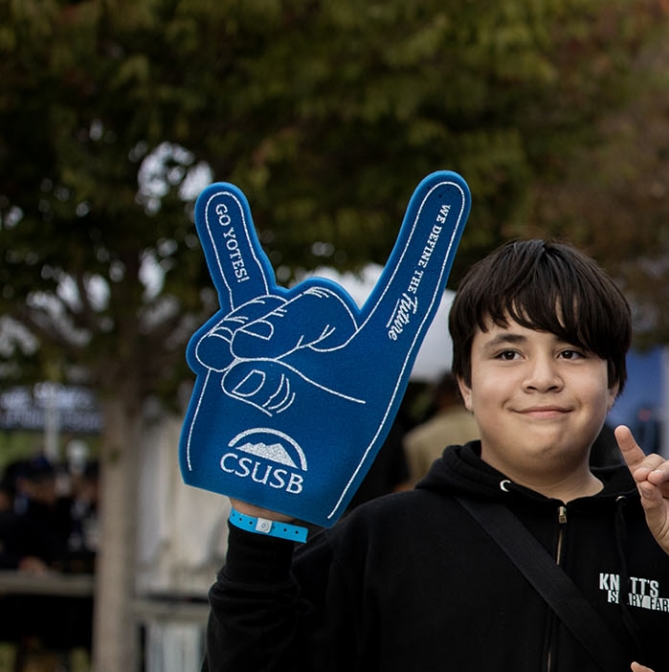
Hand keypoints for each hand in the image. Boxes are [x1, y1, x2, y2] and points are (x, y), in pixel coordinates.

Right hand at [180, 172, 469, 524]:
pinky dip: (219, 341)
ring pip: (264, 310)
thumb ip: (337, 380)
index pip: (406, 286)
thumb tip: (266, 346)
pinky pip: (221, 327)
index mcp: (374, 348)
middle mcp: (328, 334)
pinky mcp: (229, 353)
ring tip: (255, 369)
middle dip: (302, 325)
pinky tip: (221, 361)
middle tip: (293, 359)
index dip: (426, 237)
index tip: (447, 183)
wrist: (283, 488)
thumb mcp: (351, 423)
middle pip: (317, 300)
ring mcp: (275, 338)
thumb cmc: (330, 453)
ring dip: (259, 337)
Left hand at [620, 418, 668, 576]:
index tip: (621, 431)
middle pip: (654, 462)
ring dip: (663, 468)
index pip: (638, 465)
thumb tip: (645, 479)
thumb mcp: (657, 522)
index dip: (629, 448)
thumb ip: (651, 501)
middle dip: (647, 467)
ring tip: (656, 478)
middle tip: (643, 478)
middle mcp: (667, 482)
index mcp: (652, 490)